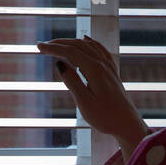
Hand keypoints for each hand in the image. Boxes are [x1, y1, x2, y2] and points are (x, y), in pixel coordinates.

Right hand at [37, 36, 149, 155]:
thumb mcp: (84, 102)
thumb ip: (72, 81)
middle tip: (42, 46)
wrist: (127, 125)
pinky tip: (85, 40)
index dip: (53, 48)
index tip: (38, 47)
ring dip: (71, 42)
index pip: (70, 52)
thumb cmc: (105, 117)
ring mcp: (109, 67)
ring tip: (57, 45)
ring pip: (88, 46)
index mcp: (95, 70)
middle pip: (78, 45)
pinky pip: (99, 50)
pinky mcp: (112, 72)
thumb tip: (59, 63)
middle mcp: (103, 64)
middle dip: (59, 43)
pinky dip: (89, 43)